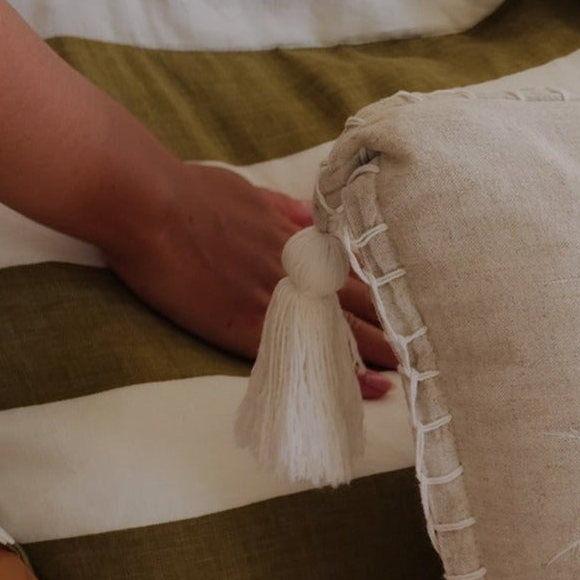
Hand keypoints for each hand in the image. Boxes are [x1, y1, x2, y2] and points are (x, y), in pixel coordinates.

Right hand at [102, 162, 395, 389]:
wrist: (148, 203)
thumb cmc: (186, 191)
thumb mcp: (243, 191)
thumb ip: (280, 208)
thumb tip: (307, 215)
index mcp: (294, 237)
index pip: (351, 269)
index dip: (381, 292)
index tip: (409, 307)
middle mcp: (296, 267)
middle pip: (359, 301)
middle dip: (392, 325)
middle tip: (431, 346)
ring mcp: (276, 297)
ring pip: (343, 329)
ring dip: (380, 352)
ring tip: (414, 372)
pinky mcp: (249, 323)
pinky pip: (307, 353)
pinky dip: (342, 372)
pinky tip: (370, 388)